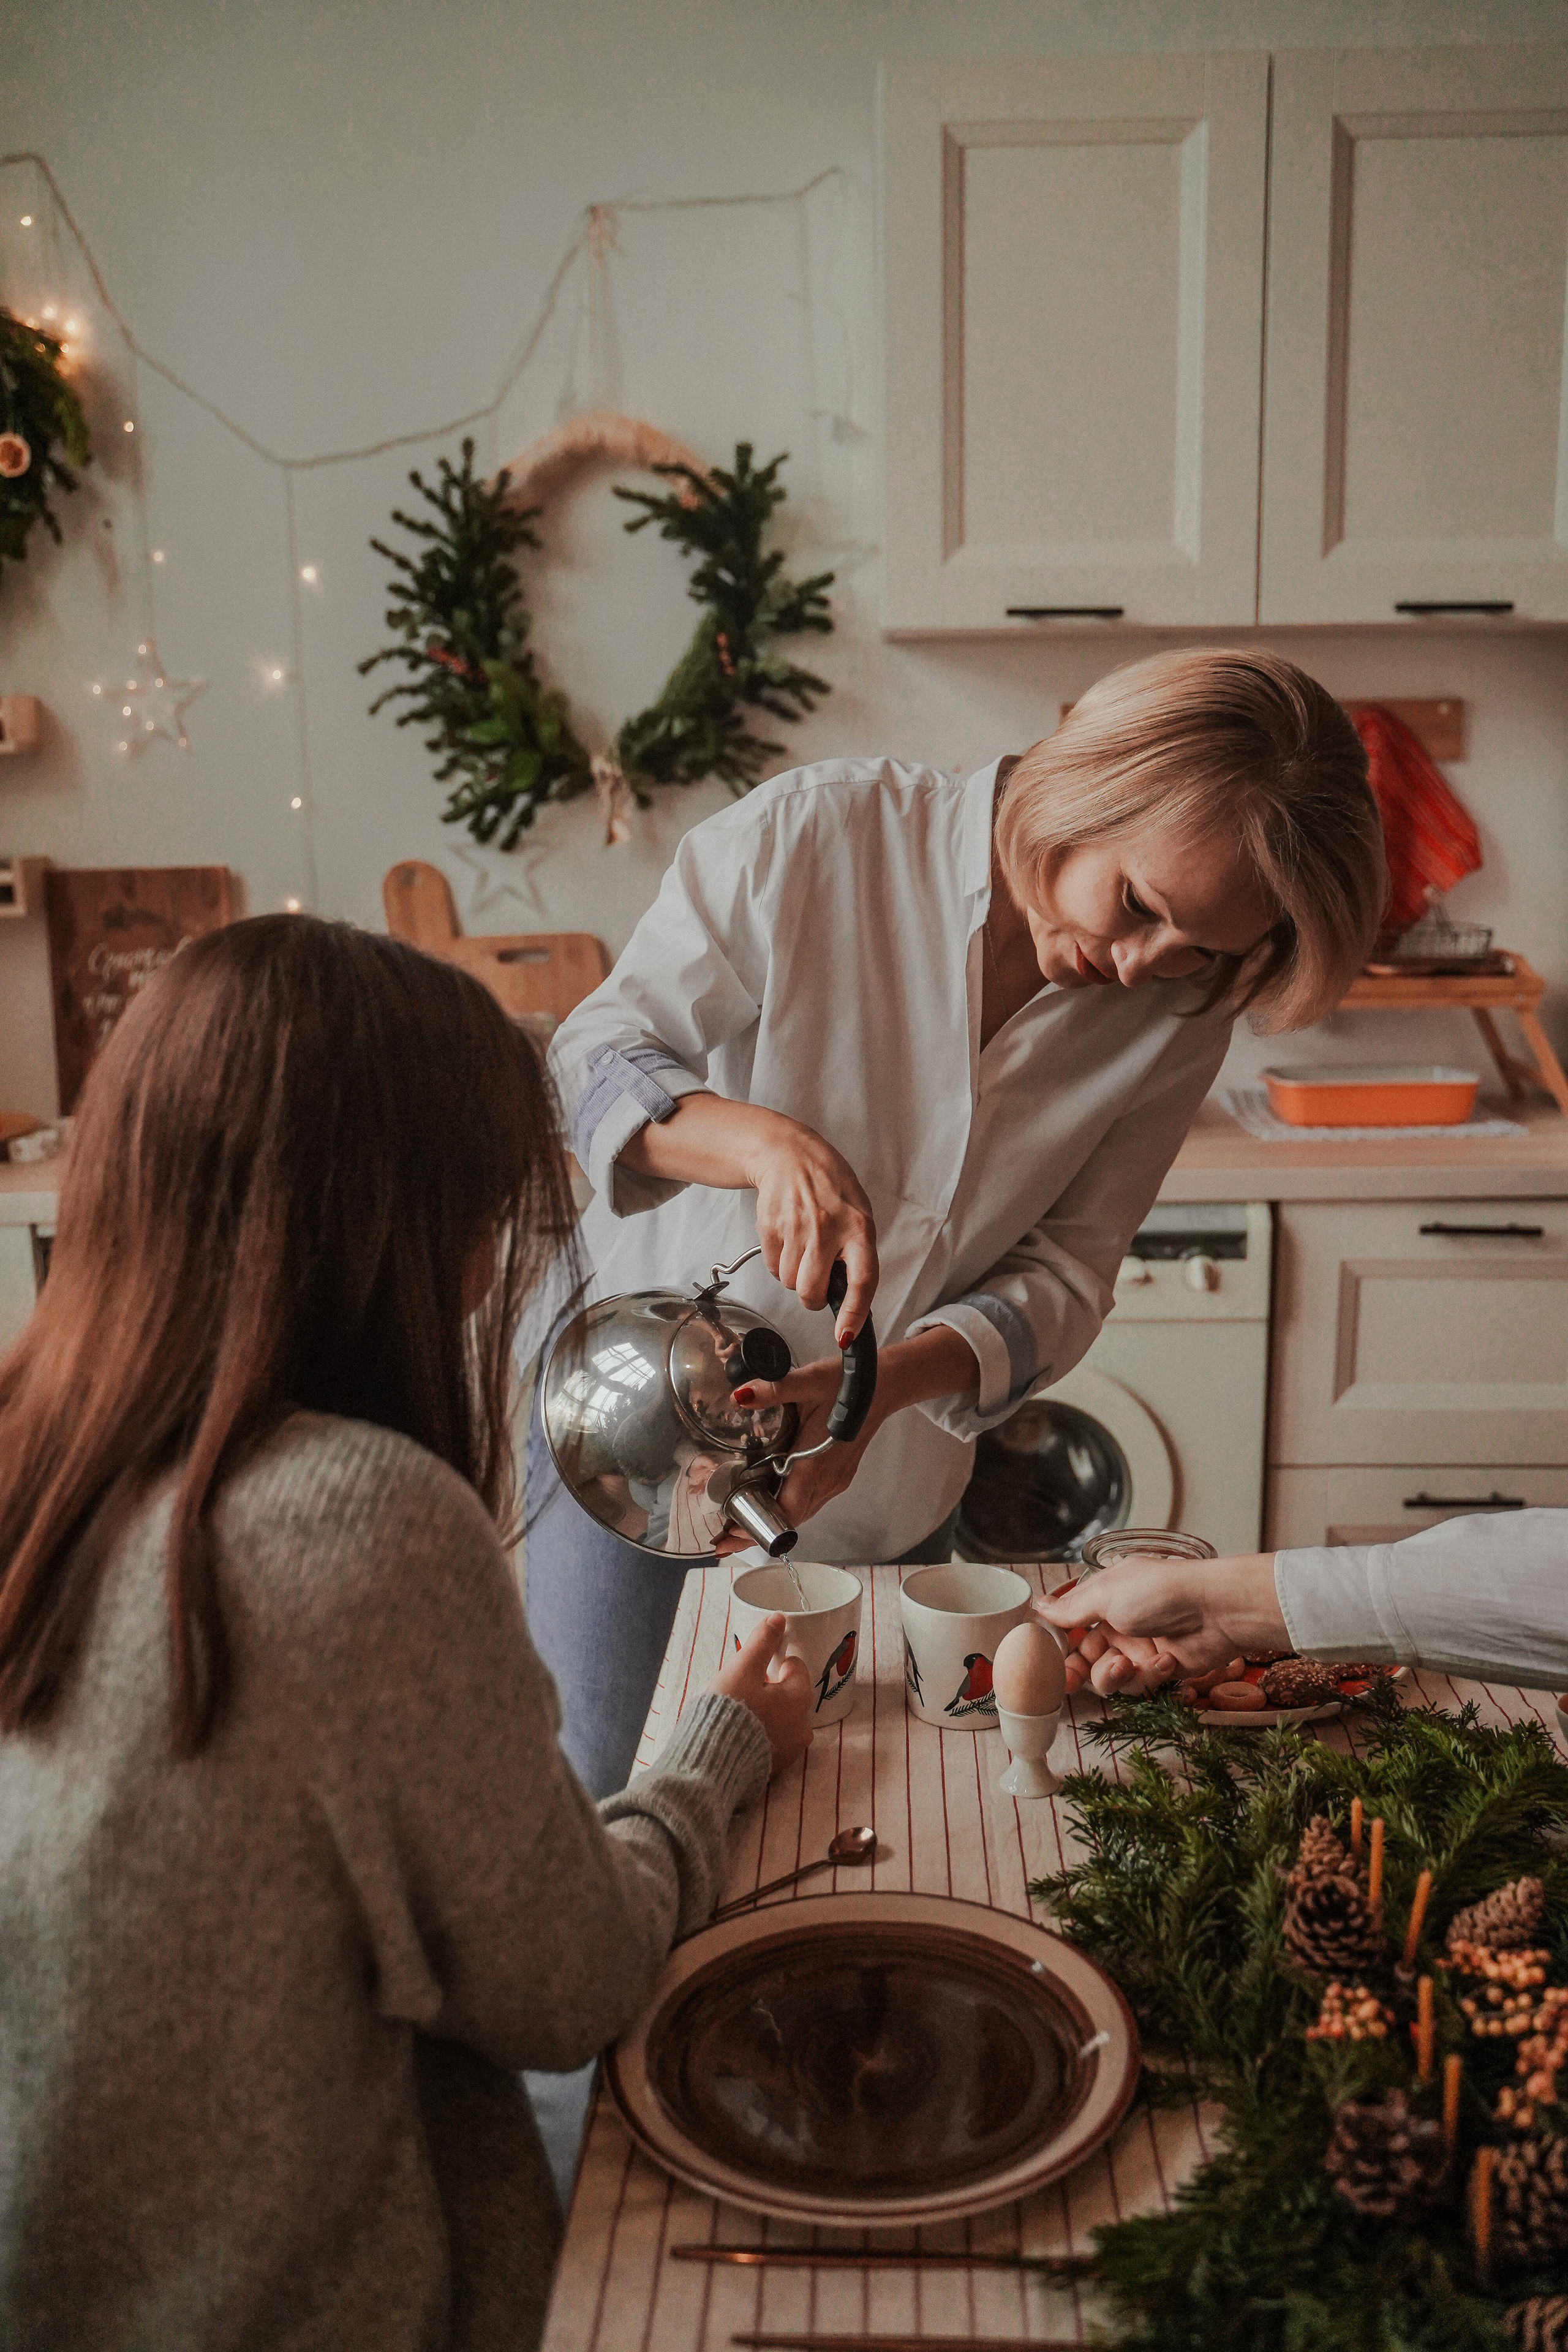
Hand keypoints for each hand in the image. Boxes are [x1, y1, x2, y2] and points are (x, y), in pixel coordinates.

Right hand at [618, 1094, 878, 1342]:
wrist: (790, 1155)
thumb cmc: (830, 1187)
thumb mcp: (859, 1213)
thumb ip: (858, 1252)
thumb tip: (851, 1298)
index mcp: (859, 1227)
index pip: (862, 1280)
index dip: (854, 1314)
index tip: (845, 1336)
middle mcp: (828, 1229)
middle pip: (812, 1291)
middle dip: (812, 1297)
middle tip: (816, 1282)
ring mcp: (797, 1229)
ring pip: (791, 1283)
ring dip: (795, 1276)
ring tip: (803, 1248)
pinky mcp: (771, 1228)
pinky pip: (774, 1268)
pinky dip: (780, 1263)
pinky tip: (788, 1239)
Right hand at [711, 1612, 812, 1774]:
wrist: (711, 1764)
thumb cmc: (729, 1712)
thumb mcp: (742, 1669)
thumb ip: (761, 1642)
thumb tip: (779, 1618)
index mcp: (799, 1698)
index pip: (796, 1668)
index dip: (775, 1663)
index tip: (756, 1667)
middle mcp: (802, 1726)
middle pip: (791, 1696)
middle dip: (771, 1690)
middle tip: (744, 1690)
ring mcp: (790, 1750)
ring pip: (783, 1720)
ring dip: (767, 1713)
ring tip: (740, 1712)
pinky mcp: (776, 1768)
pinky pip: (774, 1742)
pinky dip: (762, 1735)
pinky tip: (740, 1733)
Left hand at [713, 1325, 978, 1548]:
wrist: (884, 1386)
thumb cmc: (849, 1384)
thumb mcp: (808, 1382)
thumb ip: (773, 1390)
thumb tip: (740, 1397)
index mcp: (816, 1464)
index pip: (787, 1512)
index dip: (757, 1525)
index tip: (729, 1531)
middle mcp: (828, 1480)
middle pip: (790, 1519)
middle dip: (756, 1528)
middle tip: (723, 1532)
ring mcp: (835, 1481)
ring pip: (800, 1512)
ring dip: (772, 1518)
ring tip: (739, 1517)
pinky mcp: (838, 1476)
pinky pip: (809, 1501)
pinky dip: (786, 1506)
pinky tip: (768, 1496)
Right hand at [1034, 1552, 1284, 1698]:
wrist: (1217, 1611)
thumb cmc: (1160, 1591)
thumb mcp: (1107, 1594)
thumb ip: (1071, 1608)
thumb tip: (1040, 1605)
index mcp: (1105, 1599)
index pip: (1071, 1628)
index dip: (1057, 1647)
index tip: (1045, 1663)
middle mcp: (1121, 1624)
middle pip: (1087, 1659)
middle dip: (1079, 1671)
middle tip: (1068, 1682)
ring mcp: (1142, 1648)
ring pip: (1110, 1677)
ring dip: (1114, 1675)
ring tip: (1127, 1665)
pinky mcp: (1163, 1670)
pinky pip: (1142, 1684)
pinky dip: (1151, 1675)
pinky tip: (1166, 1660)